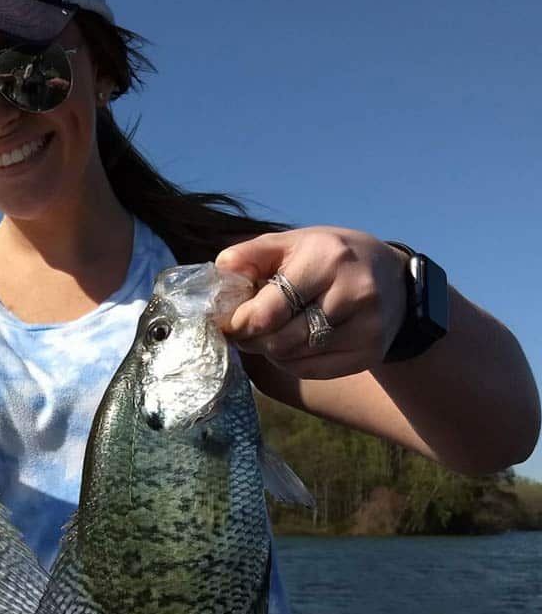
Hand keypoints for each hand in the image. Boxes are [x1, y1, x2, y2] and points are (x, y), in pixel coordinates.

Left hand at [214, 227, 408, 379]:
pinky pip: (314, 371)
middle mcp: (353, 294)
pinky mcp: (371, 353)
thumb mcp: (292, 243)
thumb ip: (252, 254)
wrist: (393, 277)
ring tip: (269, 333)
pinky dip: (292, 362)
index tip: (229, 322)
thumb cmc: (329, 257)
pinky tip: (292, 345)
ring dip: (271, 350)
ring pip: (295, 358)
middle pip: (281, 340)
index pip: (269, 310)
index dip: (240, 322)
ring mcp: (367, 327)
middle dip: (253, 339)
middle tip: (243, 332)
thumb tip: (221, 269)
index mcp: (327, 260)